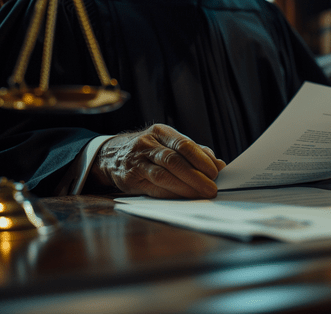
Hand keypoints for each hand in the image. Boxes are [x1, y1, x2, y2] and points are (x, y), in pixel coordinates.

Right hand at [88, 124, 225, 197]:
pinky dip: (171, 193)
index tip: (216, 172)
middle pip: (174, 160)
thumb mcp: (169, 143)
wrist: (111, 155)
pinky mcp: (131, 177)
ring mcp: (137, 160)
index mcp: (161, 132)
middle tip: (211, 189)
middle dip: (196, 176)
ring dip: (186, 187)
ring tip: (201, 195)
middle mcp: (147, 144)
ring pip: (164, 174)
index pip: (184, 144)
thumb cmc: (150, 150)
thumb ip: (195, 152)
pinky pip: (153, 187)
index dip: (201, 159)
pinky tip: (183, 198)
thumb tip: (219, 165)